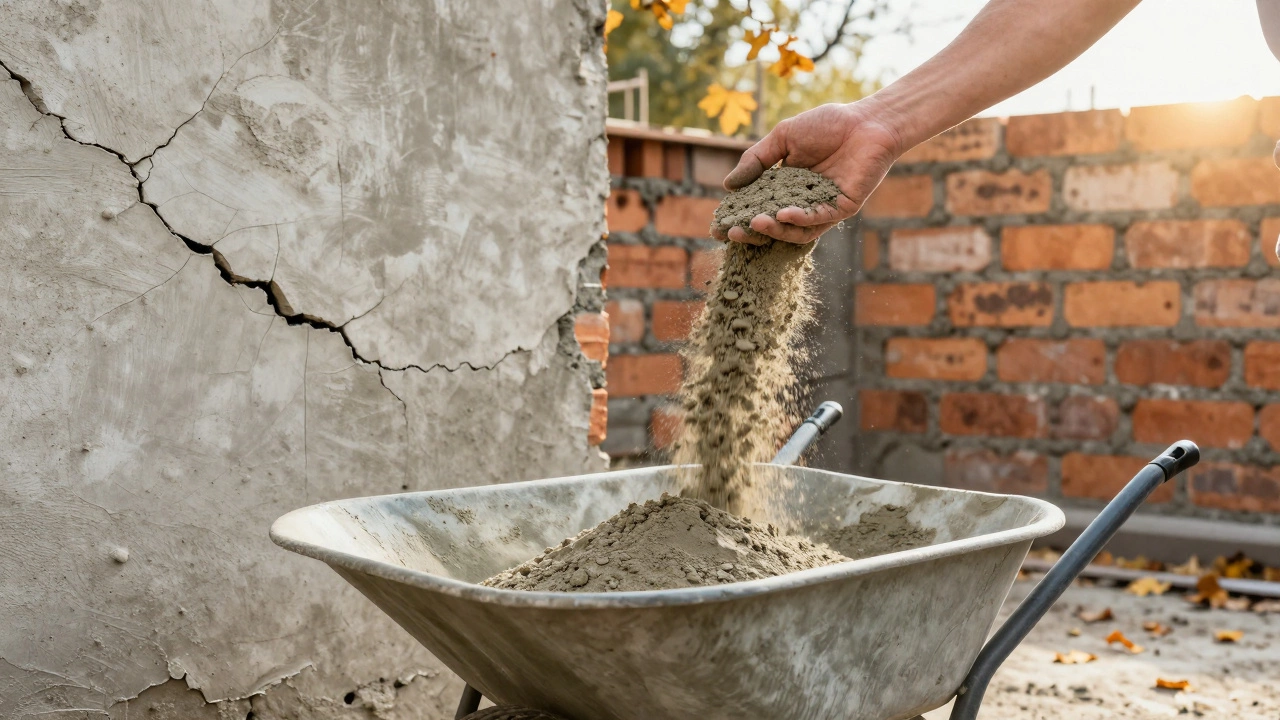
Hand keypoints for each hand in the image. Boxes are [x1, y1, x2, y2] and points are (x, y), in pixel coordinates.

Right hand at [715, 99, 905, 244]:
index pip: (757, 208)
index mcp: (785, 187)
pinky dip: (800, 219)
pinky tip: (783, 214)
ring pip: (794, 230)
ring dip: (773, 229)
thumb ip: (757, 160)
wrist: (867, 120)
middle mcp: (802, 202)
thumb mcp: (783, 138)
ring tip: (755, 222)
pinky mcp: (842, 208)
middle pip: (772, 225)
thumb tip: (729, 185)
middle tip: (731, 232)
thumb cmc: (827, 124)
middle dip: (751, 232)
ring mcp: (822, 208)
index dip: (737, 218)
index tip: (716, 226)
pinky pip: (818, 220)